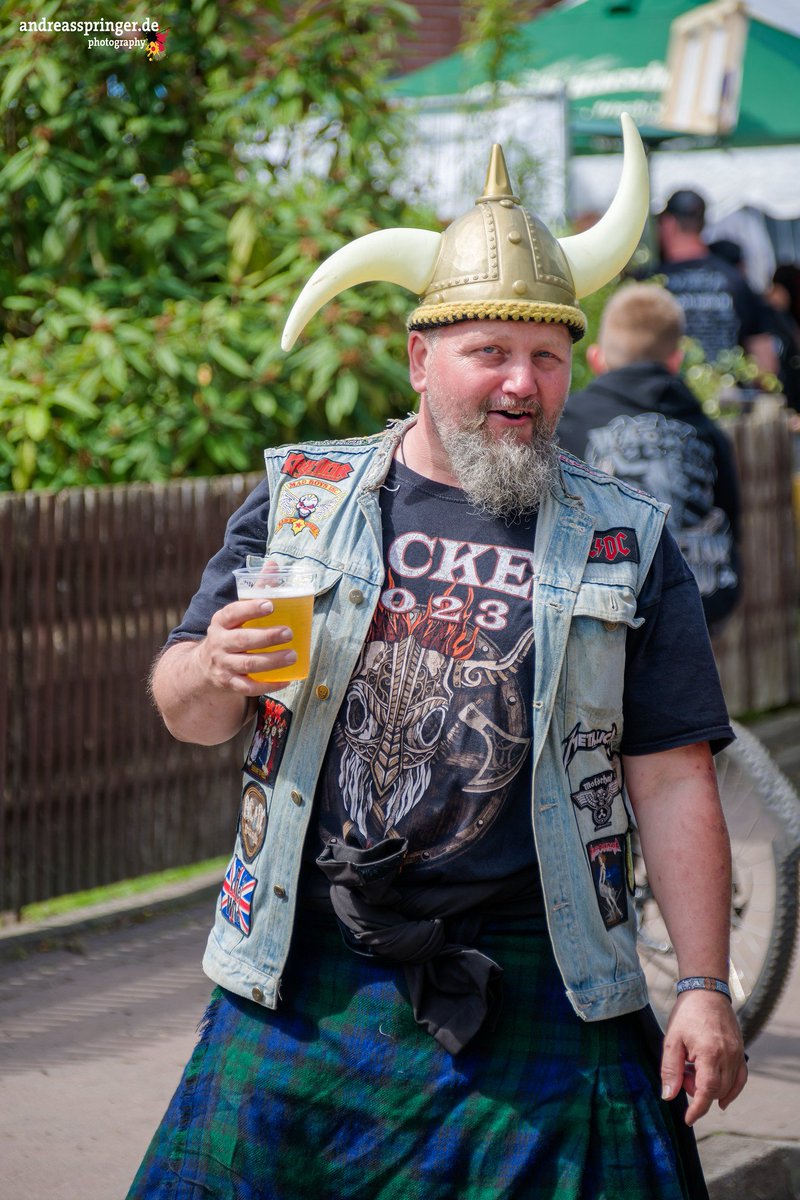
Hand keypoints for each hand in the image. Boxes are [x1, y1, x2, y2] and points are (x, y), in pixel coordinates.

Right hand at [196, 598, 296, 694]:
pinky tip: (286, 680)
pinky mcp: (229, 684)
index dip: (251, 609)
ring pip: (248, 665)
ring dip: (272, 661)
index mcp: (220, 622)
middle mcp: (219, 644)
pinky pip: (249, 687)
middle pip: (242, 641)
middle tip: (289, 633)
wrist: (203, 667)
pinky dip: (268, 685)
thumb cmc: (229, 634)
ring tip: (292, 655)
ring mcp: (223, 665)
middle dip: (267, 637)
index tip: (270, 605)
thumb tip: (275, 565)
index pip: (232, 613)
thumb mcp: (235, 614)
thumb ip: (255, 590)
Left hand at [660, 989, 747, 1124]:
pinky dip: (731, 1089)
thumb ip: (670, 1069)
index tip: (688, 1119)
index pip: (706, 1091)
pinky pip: (740, 1078)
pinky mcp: (741, 1051)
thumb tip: (668, 1096)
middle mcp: (728, 1056)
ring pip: (728, 1087)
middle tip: (683, 1071)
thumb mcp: (672, 1039)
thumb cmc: (687, 1013)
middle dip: (697, 1090)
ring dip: (710, 1087)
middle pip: (716, 1091)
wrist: (706, 991)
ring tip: (693, 1067)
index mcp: (710, 1053)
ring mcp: (737, 1054)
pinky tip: (720, 1096)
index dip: (698, 1109)